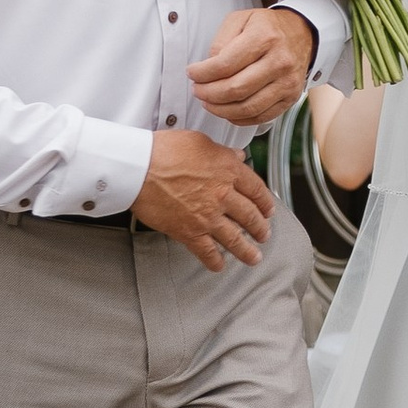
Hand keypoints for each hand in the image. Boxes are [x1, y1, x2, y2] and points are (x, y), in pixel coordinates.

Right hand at [134, 127, 274, 270]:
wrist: (139, 168)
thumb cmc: (164, 151)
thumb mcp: (200, 141)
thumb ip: (223, 152)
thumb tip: (238, 156)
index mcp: (228, 171)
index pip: (257, 190)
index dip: (266, 202)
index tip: (269, 210)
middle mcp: (223, 195)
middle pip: (250, 216)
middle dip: (260, 228)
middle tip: (264, 234)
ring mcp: (207, 216)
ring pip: (235, 238)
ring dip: (247, 250)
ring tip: (254, 257)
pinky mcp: (189, 232)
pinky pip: (208, 252)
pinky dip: (215, 261)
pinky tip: (219, 265)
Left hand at [190, 4, 315, 127]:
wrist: (302, 34)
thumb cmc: (267, 27)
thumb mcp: (240, 19)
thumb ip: (221, 40)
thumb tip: (210, 67)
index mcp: (265, 37)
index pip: (225, 64)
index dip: (202, 73)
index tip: (192, 73)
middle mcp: (279, 61)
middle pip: (235, 89)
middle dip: (208, 93)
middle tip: (197, 90)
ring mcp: (287, 82)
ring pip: (247, 107)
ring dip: (220, 109)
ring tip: (208, 101)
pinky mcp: (291, 97)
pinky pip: (260, 117)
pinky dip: (238, 118)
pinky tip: (226, 110)